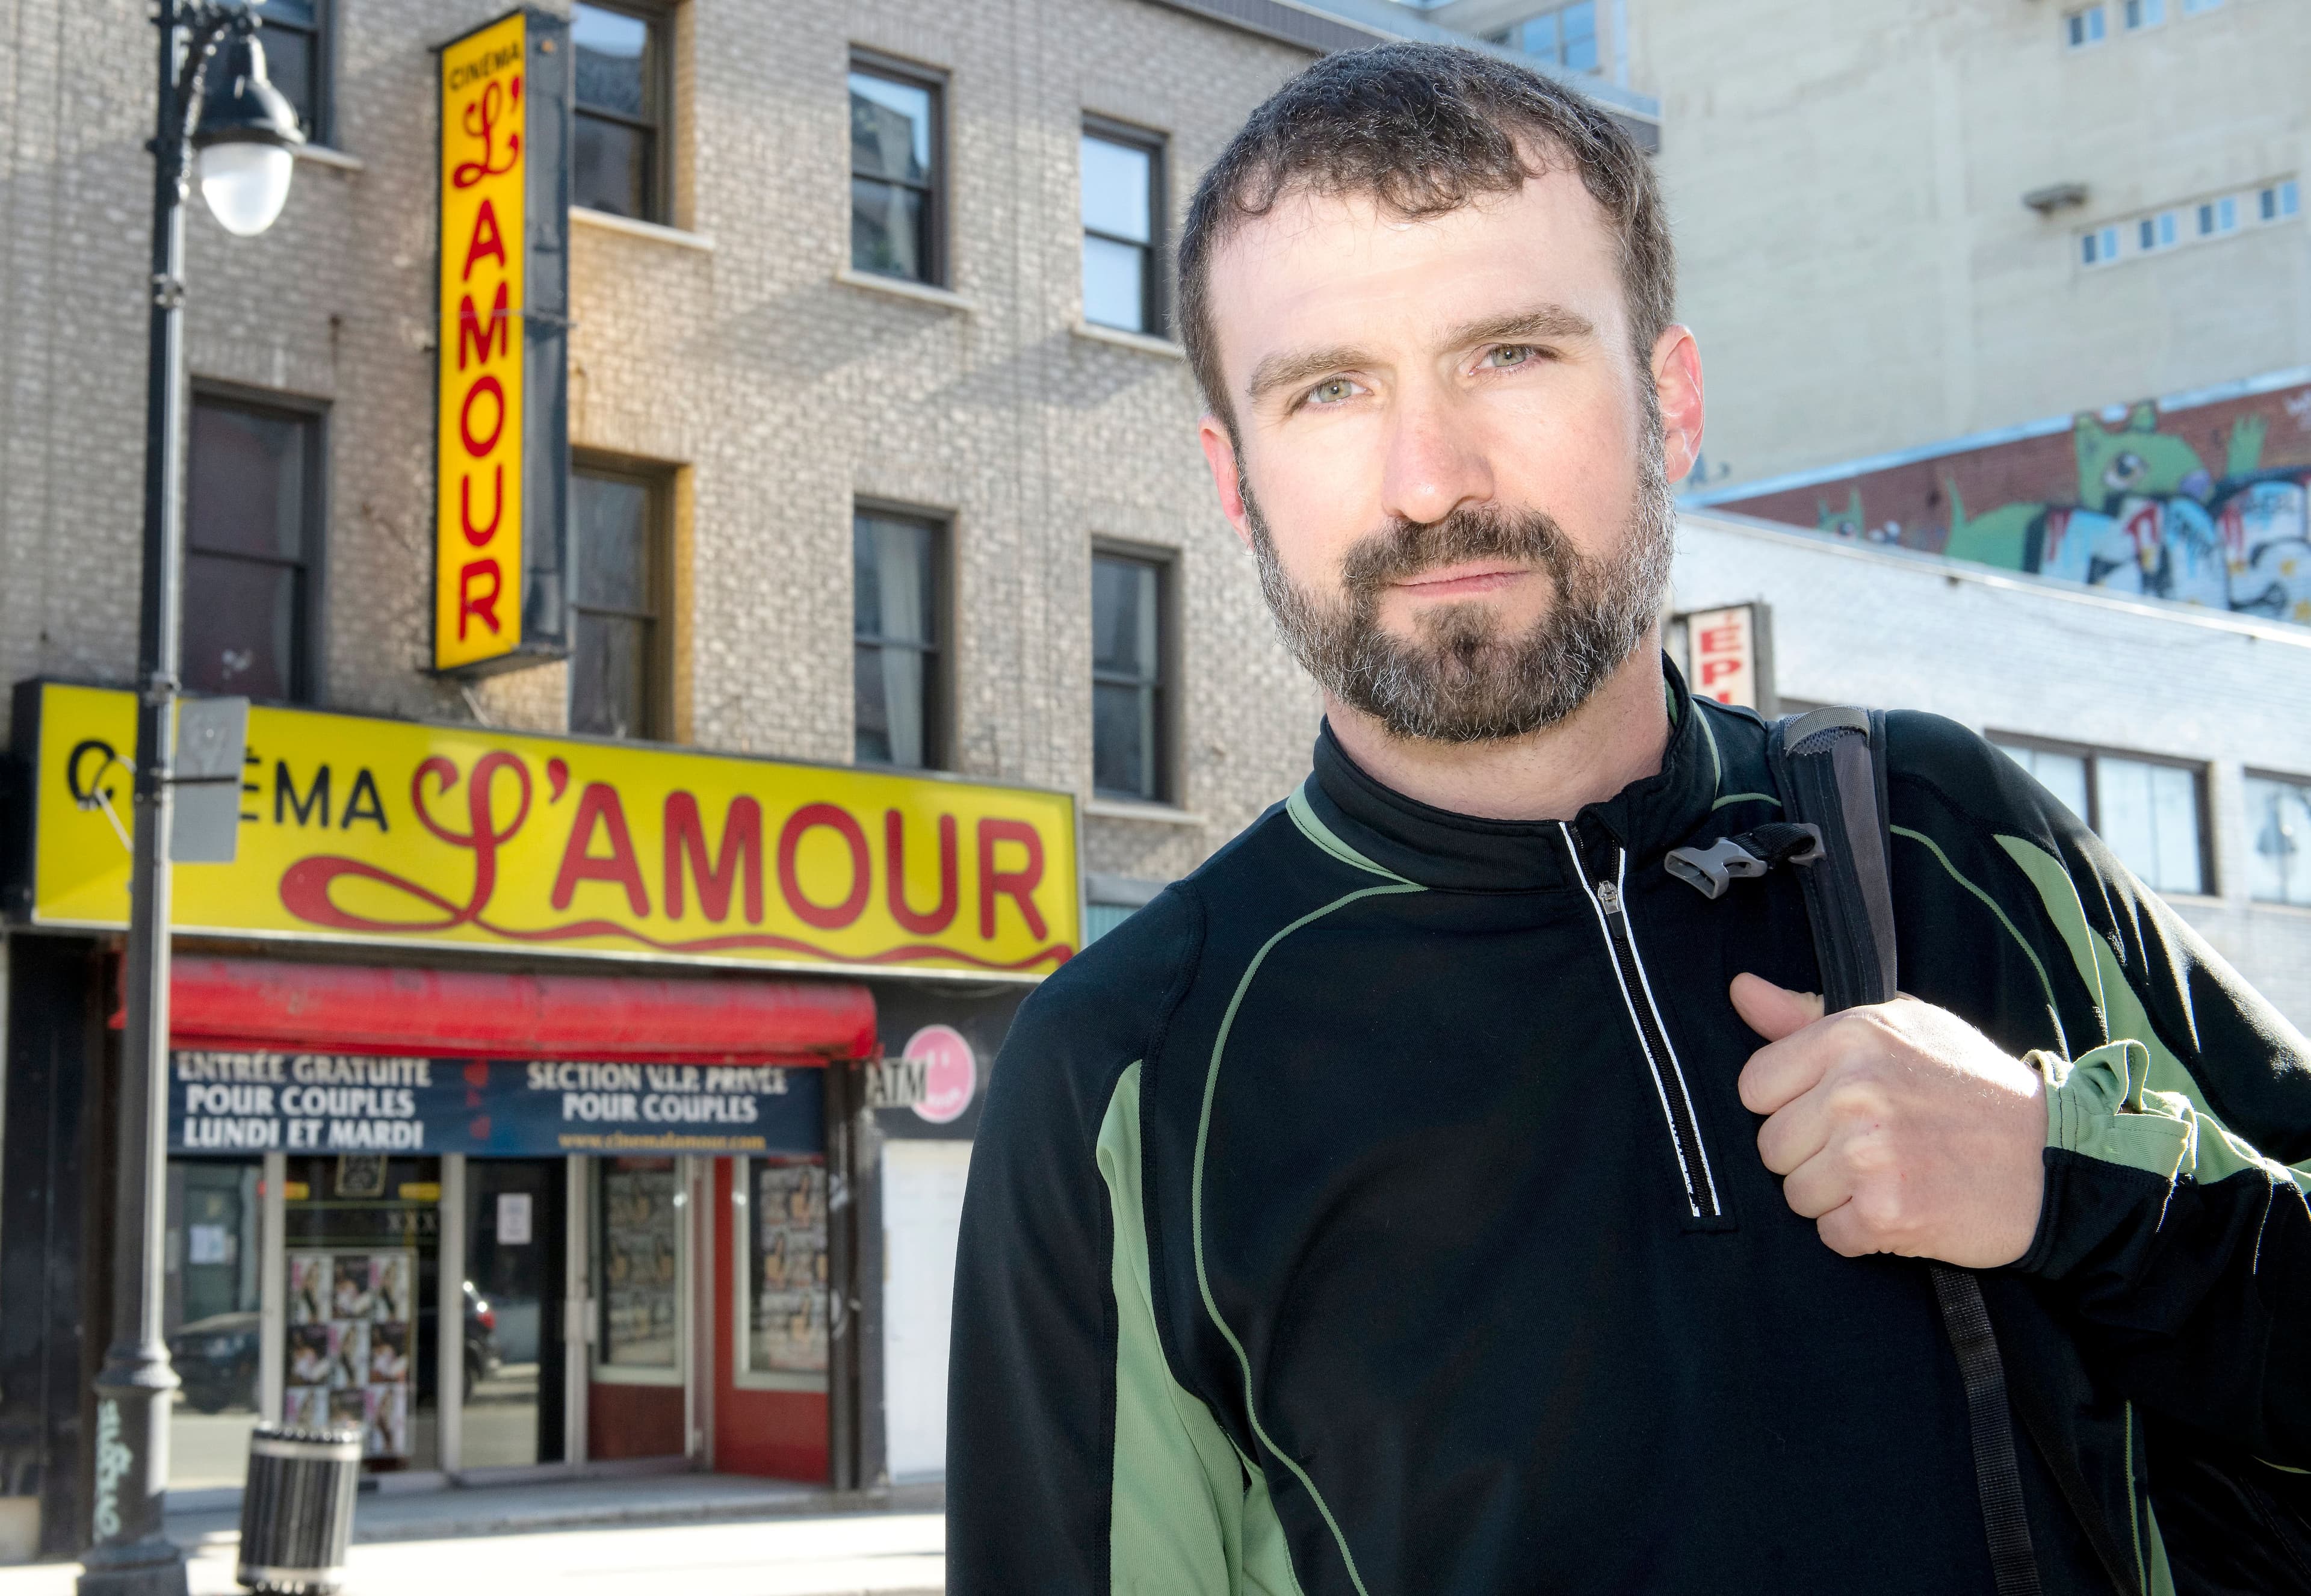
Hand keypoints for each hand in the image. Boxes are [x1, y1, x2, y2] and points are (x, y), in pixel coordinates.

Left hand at [1730, 974, 2047, 1267]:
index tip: (1826, 1108)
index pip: (1754, 1085)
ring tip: (1890, 1174)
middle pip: (1770, 1145)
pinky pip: (1831, 1235)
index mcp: (1851, 1037)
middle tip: (1869, 1145)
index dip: (1785, 1104)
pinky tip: (1902, 1206)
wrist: (2053, 1158)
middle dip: (1810, 1154)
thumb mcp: (1901, 1026)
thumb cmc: (1971, 1086)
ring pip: (1795, 1194)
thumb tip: (1740, 990)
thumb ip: (1808, 1014)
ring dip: (1835, 1196)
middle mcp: (1854, 1091)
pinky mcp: (1887, 1212)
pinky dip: (1861, 1233)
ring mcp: (1869, 1154)